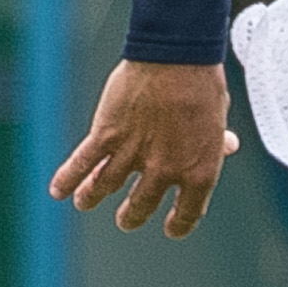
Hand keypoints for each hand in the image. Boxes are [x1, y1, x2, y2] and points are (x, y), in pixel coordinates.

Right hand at [49, 60, 238, 237]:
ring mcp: (132, 155)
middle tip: (125, 220)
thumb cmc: (202, 84)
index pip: (188, 213)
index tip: (170, 229)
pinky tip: (58, 192)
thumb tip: (229, 146)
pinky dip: (67, 179)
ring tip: (85, 202)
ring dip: (92, 197)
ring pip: (105, 187)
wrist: (176, 58)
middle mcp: (164, 171)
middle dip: (131, 216)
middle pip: (142, 205)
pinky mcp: (106, 135)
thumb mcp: (218, 118)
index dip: (178, 225)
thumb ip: (216, 141)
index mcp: (199, 173)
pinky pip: (82, 164)